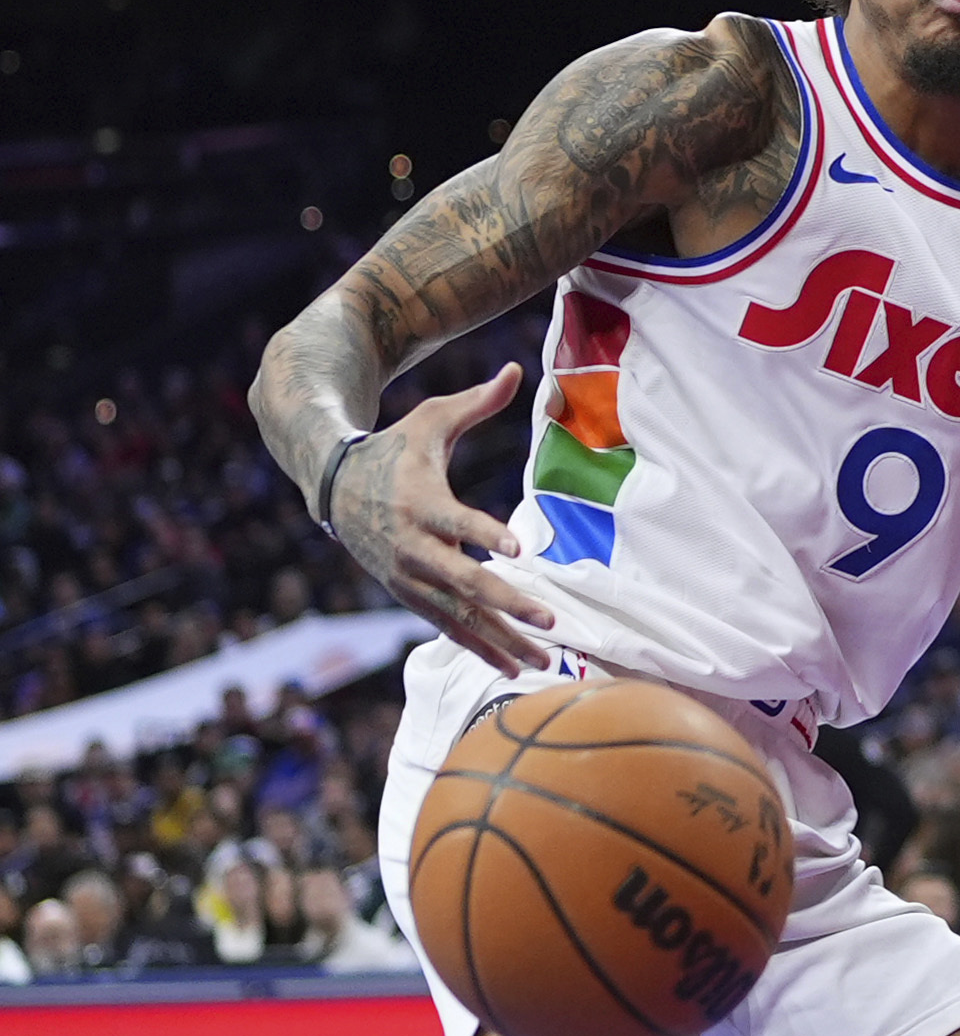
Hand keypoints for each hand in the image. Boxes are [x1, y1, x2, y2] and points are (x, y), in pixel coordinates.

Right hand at [329, 363, 554, 673]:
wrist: (333, 485)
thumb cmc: (394, 447)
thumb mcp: (431, 419)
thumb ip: (477, 402)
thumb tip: (517, 369)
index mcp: (420, 501)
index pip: (457, 521)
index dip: (486, 534)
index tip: (518, 548)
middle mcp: (413, 546)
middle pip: (464, 580)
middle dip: (508, 603)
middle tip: (551, 619)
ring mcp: (408, 576)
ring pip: (458, 615)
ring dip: (501, 640)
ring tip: (544, 662)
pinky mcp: (408, 594)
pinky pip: (447, 627)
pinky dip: (479, 648)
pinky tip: (513, 666)